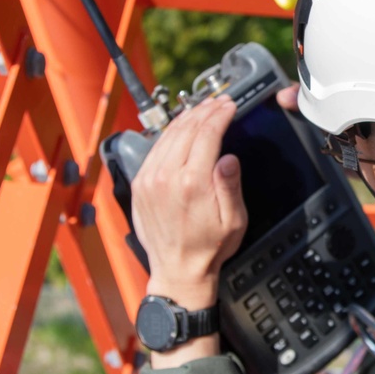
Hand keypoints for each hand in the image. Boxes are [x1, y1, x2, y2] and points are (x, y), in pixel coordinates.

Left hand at [131, 95, 247, 315]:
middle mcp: (166, 177)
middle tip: (219, 102)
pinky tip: (180, 128)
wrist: (178, 271)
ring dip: (186, 117)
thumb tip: (228, 157)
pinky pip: (154, 149)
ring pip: (168, 135)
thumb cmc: (208, 248)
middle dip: (205, 110)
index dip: (220, 114)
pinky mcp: (140, 184)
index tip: (230, 105)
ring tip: (202, 109)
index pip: (207, 134)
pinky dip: (169, 133)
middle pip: (186, 129)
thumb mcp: (234, 220)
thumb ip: (230, 186)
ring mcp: (149, 179)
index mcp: (192, 183)